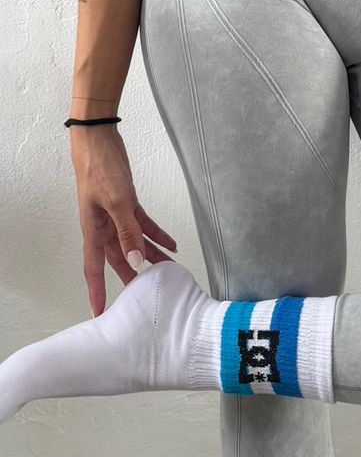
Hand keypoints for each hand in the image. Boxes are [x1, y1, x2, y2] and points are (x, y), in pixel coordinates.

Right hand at [68, 123, 178, 316]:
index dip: (97, 291)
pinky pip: (142, 225)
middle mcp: (103, 228)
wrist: (99, 142)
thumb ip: (127, 231)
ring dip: (151, 256)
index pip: (94, 269)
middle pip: (119, 259)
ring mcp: (115, 216)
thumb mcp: (117, 201)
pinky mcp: (126, 204)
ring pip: (134, 243)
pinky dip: (156, 234)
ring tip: (170, 271)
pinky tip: (171, 244)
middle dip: (133, 277)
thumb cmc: (101, 170)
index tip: (100, 313)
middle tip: (148, 297)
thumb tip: (135, 260)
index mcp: (93, 230)